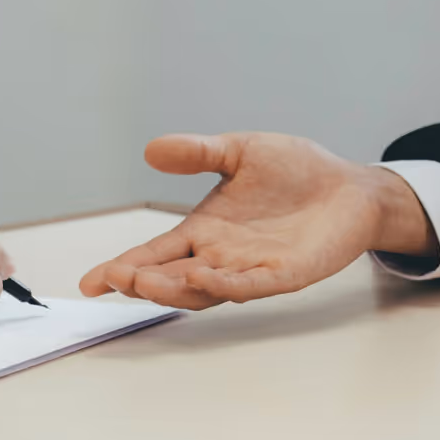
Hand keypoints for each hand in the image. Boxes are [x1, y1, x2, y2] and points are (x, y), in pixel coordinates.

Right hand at [79, 132, 435, 309]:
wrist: (349, 186)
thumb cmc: (296, 171)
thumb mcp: (239, 153)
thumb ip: (198, 152)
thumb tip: (152, 149)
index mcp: (204, 231)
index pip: (155, 254)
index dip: (122, 267)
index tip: (90, 280)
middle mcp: (221, 256)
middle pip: (171, 278)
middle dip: (141, 281)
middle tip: (115, 278)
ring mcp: (251, 268)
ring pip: (203, 289)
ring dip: (174, 288)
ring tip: (143, 282)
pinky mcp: (285, 273)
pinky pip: (250, 285)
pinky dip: (226, 285)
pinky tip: (204, 278)